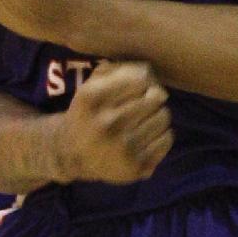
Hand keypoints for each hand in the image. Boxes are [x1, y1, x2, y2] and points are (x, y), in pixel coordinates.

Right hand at [56, 60, 173, 184]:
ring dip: (158, 115)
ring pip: (164, 117)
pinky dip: (162, 135)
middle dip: (153, 97)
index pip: (140, 79)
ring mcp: (123, 147)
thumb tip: (148, 71)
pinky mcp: (137, 166)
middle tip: (146, 103)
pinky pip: (167, 138)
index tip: (139, 86)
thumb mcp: (89, 86)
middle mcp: (107, 123)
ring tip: (145, 120)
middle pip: (155, 97)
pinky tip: (147, 136)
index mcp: (92, 98)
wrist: (71, 155)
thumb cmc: (87, 114)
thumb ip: (115, 70)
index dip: (144, 80)